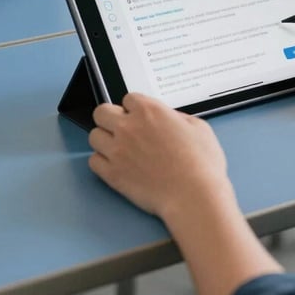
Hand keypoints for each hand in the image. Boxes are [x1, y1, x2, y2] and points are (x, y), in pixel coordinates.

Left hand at [89, 93, 231, 218]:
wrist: (194, 196)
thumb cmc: (201, 164)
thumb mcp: (198, 127)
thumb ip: (177, 117)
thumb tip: (168, 119)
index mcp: (149, 110)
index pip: (128, 98)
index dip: (134, 108)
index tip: (139, 117)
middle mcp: (128, 126)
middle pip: (101, 112)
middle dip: (111, 117)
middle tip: (122, 128)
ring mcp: (117, 150)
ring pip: (94, 136)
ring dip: (105, 139)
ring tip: (118, 148)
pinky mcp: (112, 174)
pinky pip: (93, 161)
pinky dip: (102, 162)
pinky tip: (116, 165)